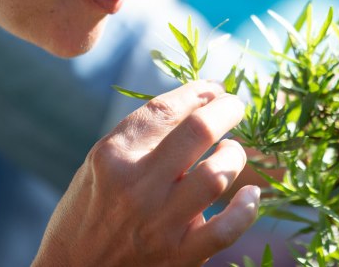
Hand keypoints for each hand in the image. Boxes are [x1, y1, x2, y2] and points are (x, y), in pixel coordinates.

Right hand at [33, 81, 259, 266]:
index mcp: (114, 155)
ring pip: (218, 174)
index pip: (166, 108)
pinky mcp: (178, 256)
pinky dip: (246, 209)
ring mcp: (159, 222)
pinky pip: (226, 229)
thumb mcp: (100, 165)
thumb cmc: (87, 211)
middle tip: (234, 107)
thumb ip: (142, 137)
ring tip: (231, 151)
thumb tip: (196, 105)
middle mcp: (137, 186)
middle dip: (227, 110)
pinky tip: (251, 195)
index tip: (213, 88)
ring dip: (234, 155)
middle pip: (200, 130)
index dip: (198, 91)